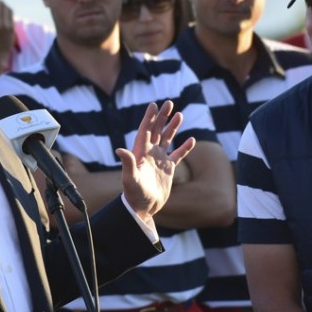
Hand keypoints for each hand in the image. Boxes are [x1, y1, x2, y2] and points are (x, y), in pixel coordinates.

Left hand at [117, 101, 195, 222]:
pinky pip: (178, 155)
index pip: (145, 131)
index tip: (153, 105)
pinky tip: (192, 139)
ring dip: (173, 127)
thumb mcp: (130, 179)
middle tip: (169, 103)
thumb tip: (119, 149)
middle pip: (157, 131)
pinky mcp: (168, 169)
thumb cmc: (134, 195)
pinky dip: (185, 148)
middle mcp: (150, 154)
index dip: (149, 118)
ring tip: (179, 114)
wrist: (144, 208)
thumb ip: (127, 163)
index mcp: (140, 153)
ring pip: (167, 139)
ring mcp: (159, 160)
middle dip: (162, 117)